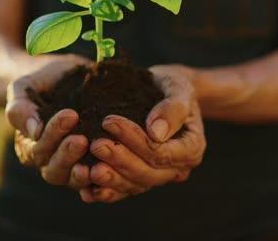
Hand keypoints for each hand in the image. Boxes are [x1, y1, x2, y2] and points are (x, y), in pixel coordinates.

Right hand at [5, 54, 92, 190]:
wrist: (65, 78)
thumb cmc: (41, 81)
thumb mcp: (24, 87)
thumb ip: (21, 108)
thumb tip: (34, 131)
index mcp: (28, 145)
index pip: (37, 149)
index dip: (52, 134)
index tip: (70, 114)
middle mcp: (48, 161)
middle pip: (54, 170)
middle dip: (67, 155)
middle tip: (81, 139)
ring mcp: (72, 166)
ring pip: (73, 179)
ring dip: (83, 172)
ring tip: (97, 158)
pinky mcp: (93, 166)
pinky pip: (96, 181)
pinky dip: (103, 181)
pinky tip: (113, 171)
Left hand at [80, 64, 205, 202]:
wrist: (161, 91)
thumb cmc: (170, 86)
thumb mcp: (178, 87)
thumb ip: (173, 109)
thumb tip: (156, 133)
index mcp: (190, 148)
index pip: (161, 153)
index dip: (135, 141)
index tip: (109, 122)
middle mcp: (177, 168)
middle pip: (147, 174)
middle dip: (120, 161)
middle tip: (95, 145)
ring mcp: (158, 175)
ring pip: (135, 186)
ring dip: (111, 181)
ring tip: (88, 170)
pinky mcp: (139, 177)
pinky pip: (124, 190)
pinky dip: (106, 192)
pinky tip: (86, 191)